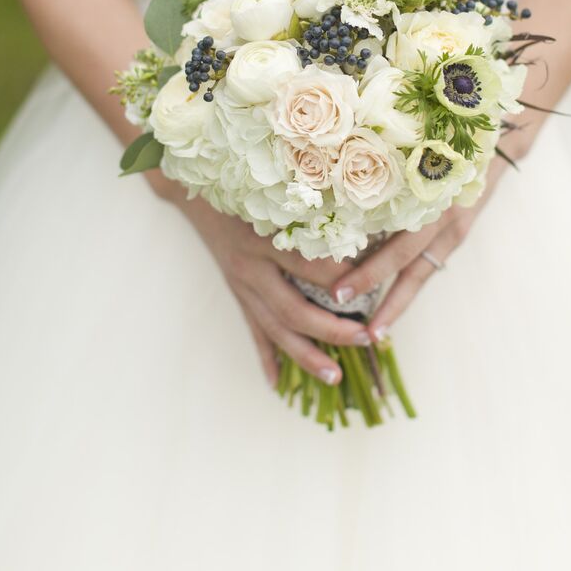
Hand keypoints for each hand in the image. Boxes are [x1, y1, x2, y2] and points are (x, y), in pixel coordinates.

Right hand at [162, 186, 372, 387]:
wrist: (195, 196)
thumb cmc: (246, 187)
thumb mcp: (277, 194)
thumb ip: (312, 210)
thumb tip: (362, 222)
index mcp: (266, 237)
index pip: (310, 265)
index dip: (342, 280)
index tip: (375, 288)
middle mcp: (252, 266)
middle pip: (294, 309)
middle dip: (331, 329)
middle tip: (364, 339)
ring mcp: (242, 285)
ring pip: (275, 329)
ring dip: (305, 355)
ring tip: (334, 376)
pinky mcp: (237, 295)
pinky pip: (254, 331)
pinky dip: (266, 358)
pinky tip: (277, 383)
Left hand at [330, 157, 509, 341]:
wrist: (503, 139)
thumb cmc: (450, 137)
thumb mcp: (419, 150)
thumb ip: (388, 171)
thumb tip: (338, 192)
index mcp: (432, 202)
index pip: (398, 250)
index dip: (370, 274)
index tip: (339, 294)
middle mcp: (444, 220)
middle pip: (406, 266)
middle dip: (377, 294)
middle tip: (351, 321)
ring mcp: (453, 228)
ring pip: (420, 272)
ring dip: (397, 301)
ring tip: (376, 330)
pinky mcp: (457, 231)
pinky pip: (429, 261)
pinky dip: (410, 281)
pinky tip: (392, 300)